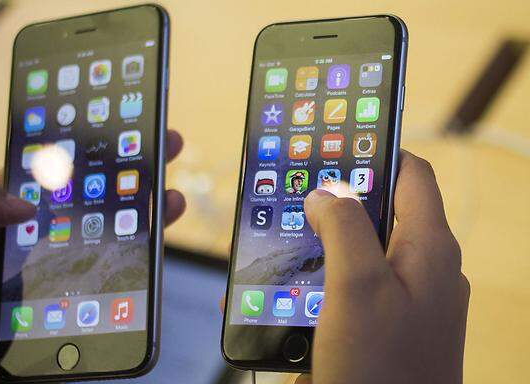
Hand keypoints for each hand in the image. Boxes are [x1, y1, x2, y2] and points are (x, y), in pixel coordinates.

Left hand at [0, 130, 185, 378]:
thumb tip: (26, 202)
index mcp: (12, 208)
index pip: (56, 168)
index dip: (86, 142)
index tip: (115, 123)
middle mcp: (46, 228)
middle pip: (96, 188)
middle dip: (131, 162)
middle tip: (164, 141)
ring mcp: (67, 257)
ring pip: (115, 222)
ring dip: (147, 201)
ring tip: (169, 190)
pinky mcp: (82, 287)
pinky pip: (118, 261)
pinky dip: (144, 244)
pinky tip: (160, 229)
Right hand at [295, 150, 468, 383]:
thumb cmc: (382, 371)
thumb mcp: (357, 286)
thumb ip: (344, 227)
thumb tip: (328, 192)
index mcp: (429, 249)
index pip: (411, 174)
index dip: (377, 150)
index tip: (338, 140)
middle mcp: (424, 269)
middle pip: (382, 211)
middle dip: (339, 200)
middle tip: (299, 193)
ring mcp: (406, 298)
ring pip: (363, 248)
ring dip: (325, 240)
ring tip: (286, 237)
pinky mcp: (384, 323)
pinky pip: (354, 284)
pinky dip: (324, 276)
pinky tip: (291, 285)